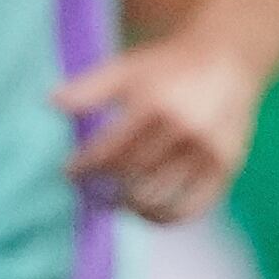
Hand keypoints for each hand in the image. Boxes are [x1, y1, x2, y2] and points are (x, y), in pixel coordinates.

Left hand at [60, 37, 262, 223]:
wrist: (227, 60)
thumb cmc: (168, 67)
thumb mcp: (128, 68)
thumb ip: (90, 87)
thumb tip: (51, 103)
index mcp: (155, 104)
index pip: (109, 152)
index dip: (85, 168)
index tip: (70, 173)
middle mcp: (184, 130)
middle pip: (132, 178)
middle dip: (105, 190)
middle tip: (92, 192)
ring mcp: (207, 152)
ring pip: (159, 199)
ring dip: (130, 208)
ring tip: (117, 202)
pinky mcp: (226, 168)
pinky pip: (191, 208)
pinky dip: (164, 218)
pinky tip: (147, 212)